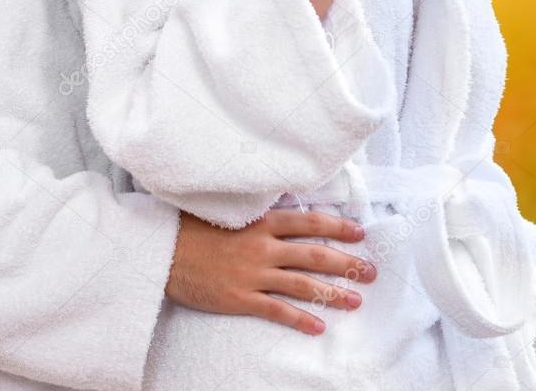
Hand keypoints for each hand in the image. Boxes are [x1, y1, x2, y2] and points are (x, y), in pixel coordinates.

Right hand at [165, 208, 376, 334]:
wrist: (164, 250)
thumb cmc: (195, 227)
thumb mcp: (231, 210)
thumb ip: (259, 212)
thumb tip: (286, 209)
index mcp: (262, 220)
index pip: (309, 221)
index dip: (337, 227)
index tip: (360, 233)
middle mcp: (263, 245)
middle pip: (314, 253)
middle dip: (347, 263)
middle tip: (371, 271)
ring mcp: (253, 273)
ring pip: (302, 283)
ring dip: (333, 292)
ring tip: (356, 301)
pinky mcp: (241, 298)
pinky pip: (277, 311)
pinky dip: (300, 319)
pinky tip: (318, 327)